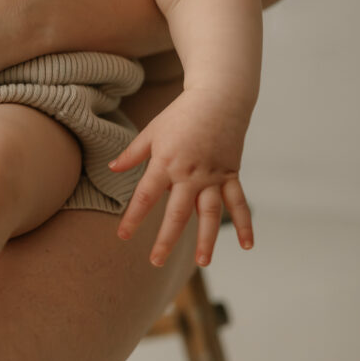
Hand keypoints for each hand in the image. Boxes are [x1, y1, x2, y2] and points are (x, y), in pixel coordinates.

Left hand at [108, 88, 254, 267]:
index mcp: (165, 164)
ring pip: (209, 214)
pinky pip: (238, 202)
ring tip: (203, 262)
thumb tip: (112, 169)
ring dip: (206, 239)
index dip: (133, 218)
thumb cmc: (181, 114)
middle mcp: (189, 175)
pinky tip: (247, 245)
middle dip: (166, 239)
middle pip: (177, 213)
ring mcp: (213, 176)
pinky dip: (244, 223)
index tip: (123, 236)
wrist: (219, 97)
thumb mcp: (151, 131)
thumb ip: (132, 154)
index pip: (145, 197)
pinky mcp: (231, 174)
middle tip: (155, 261)